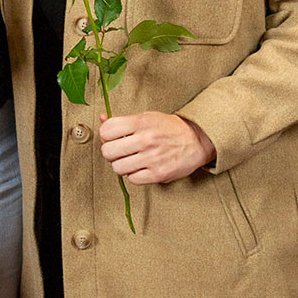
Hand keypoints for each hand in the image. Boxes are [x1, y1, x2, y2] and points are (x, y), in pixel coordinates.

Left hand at [98, 112, 215, 184]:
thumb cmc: (169, 129)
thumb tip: (102, 119)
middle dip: (112, 153)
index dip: (106, 136)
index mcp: (141, 122)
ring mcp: (151, 158)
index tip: (112, 138)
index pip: (106, 130)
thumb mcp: (147, 117)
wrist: (196, 140)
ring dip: (122, 165)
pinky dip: (134, 175)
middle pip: (108, 152)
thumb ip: (123, 120)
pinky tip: (141, 168)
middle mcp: (145, 140)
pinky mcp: (158, 174)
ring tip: (132, 160)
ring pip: (118, 168)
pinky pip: (132, 179)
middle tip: (120, 151)